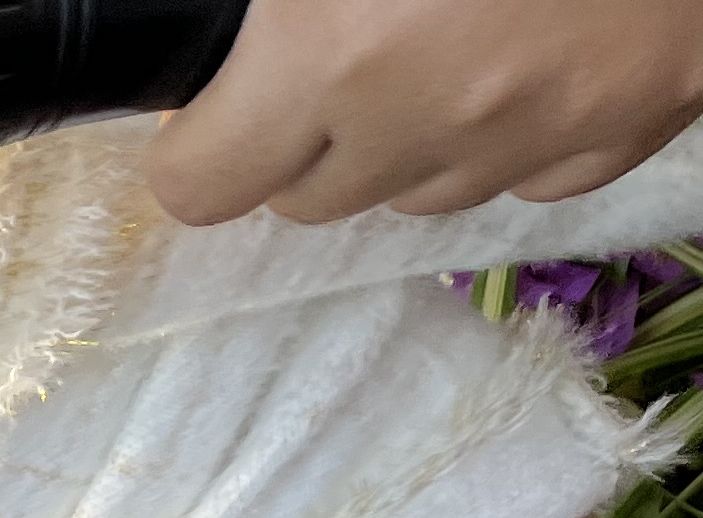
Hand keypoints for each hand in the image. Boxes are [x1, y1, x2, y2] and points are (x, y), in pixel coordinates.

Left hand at [146, 0, 702, 222]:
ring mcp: (529, 141)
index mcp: (334, 54)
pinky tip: (526, 56)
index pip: (203, 186)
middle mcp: (425, 121)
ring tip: (439, 39)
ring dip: (405, 140)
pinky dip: (506, 135)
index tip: (213, 104)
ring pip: (414, 194)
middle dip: (302, 140)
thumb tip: (245, 19)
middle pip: (309, 199)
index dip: (199, 145)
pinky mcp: (618, 138)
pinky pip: (523, 177)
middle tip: (329, 55)